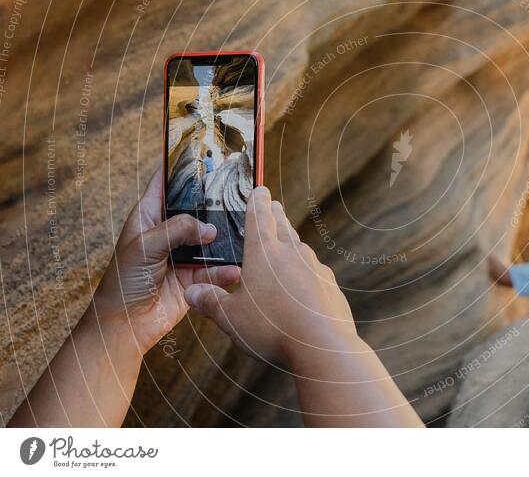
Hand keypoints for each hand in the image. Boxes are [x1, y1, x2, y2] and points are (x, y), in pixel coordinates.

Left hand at [92, 168, 240, 352]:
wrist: (125, 325)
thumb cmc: (123, 282)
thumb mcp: (145, 246)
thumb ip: (177, 229)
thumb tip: (210, 228)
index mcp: (150, 216)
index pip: (166, 182)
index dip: (182, 166)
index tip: (204, 149)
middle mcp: (170, 231)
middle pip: (198, 208)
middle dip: (217, 202)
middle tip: (242, 191)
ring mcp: (184, 254)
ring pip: (213, 238)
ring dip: (228, 238)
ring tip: (248, 231)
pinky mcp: (196, 277)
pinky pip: (217, 268)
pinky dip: (228, 269)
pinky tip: (237, 268)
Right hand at [183, 186, 356, 362]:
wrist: (323, 345)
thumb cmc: (271, 328)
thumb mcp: (230, 318)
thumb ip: (210, 302)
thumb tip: (191, 291)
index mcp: (264, 252)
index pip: (259, 216)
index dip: (257, 201)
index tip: (260, 189)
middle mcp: (292, 253)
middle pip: (283, 227)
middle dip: (276, 215)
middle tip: (274, 206)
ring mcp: (315, 268)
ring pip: (301, 249)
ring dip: (292, 243)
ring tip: (286, 243)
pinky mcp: (330, 286)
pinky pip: (315, 273)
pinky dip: (306, 273)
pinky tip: (303, 285)